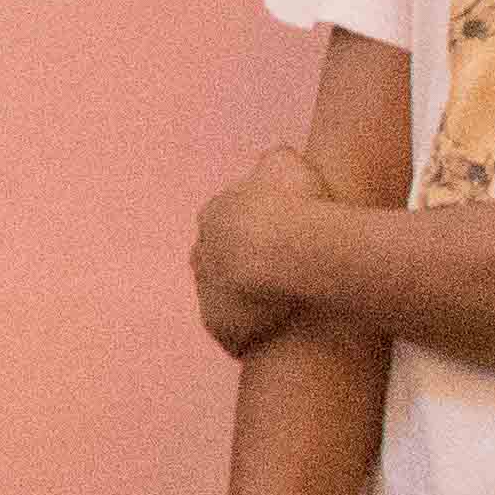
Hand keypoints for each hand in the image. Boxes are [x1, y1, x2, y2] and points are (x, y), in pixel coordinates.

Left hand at [192, 148, 329, 354]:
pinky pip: (239, 333)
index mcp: (213, 216)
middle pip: (222, 263)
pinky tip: (285, 333)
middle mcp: (201, 255)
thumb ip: (275, 161)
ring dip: (253, 303)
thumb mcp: (286, 164)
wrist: (288, 255)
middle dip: (248, 268)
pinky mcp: (221, 329)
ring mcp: (207, 295)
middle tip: (286, 276)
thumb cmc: (294, 205)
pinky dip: (259, 332)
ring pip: (228, 300)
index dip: (261, 231)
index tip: (286, 239)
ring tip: (290, 308)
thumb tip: (273, 161)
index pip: (232, 224)